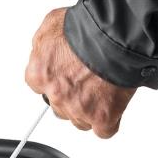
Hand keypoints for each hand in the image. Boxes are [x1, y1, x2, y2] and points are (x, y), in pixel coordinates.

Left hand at [26, 8, 135, 137]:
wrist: (118, 33)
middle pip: (60, 106)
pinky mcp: (101, 118)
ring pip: (79, 120)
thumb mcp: (51, 27)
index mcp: (39, 73)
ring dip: (88, 110)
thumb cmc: (88, 26)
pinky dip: (108, 123)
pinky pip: (104, 130)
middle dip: (72, 96)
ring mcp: (77, 109)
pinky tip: (113, 108)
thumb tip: (44, 52)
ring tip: (103, 89)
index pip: (41, 87)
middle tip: (87, 80)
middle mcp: (56, 94)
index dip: (56, 80)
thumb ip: (43, 45)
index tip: (65, 76)